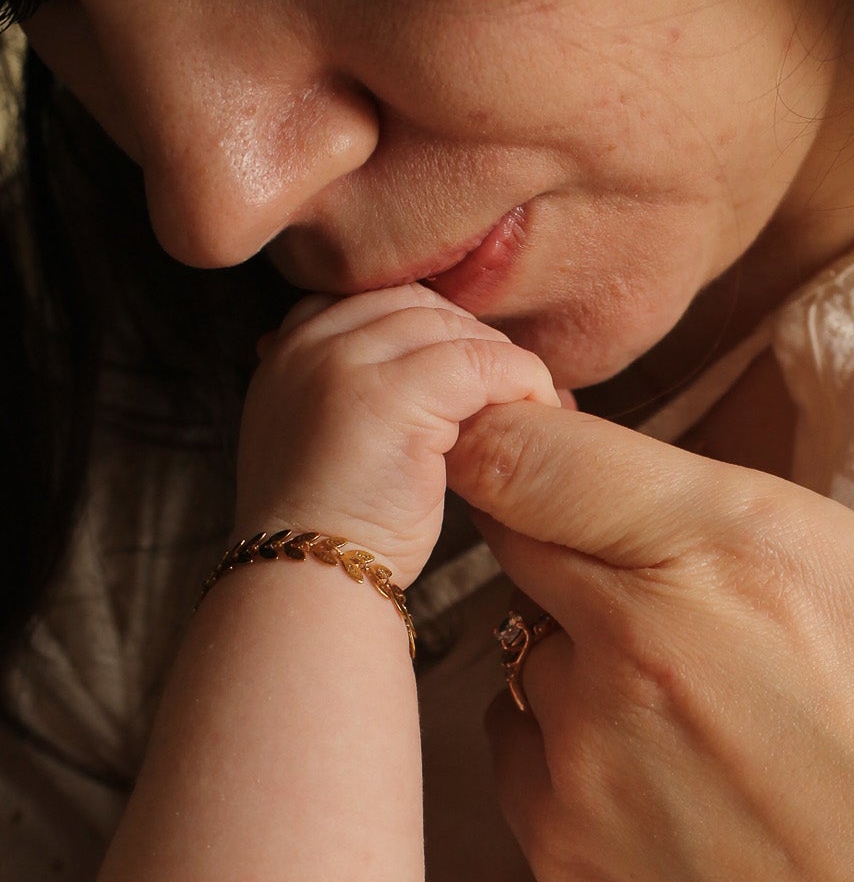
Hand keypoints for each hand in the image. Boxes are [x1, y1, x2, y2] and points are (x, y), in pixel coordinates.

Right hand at [236, 285, 559, 586]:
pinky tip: (537, 408)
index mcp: (287, 351)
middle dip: (467, 339)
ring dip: (498, 361)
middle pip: (415, 306)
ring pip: (452, 330)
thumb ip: (343, 395)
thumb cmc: (327, 526)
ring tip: (523, 401)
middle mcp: (310, 344)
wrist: (310, 577)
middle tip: (502, 384)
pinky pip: (483, 363)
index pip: (374, 304)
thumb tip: (414, 376)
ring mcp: (349, 363)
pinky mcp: (397, 395)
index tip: (462, 369)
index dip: (427, 328)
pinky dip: (520, 379)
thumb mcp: (315, 440)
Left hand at [447, 288, 853, 881]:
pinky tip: (677, 782)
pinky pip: (519, 751)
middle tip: (667, 571)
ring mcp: (585, 761)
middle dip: (566, 524)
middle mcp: (638, 643)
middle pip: (511, 528)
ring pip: (517, 641)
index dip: (531, 431)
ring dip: (576, 638)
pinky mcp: (562, 862)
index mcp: (749, 552)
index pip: (530, 444)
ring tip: (698, 697)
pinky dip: (568, 740)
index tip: (582, 450)